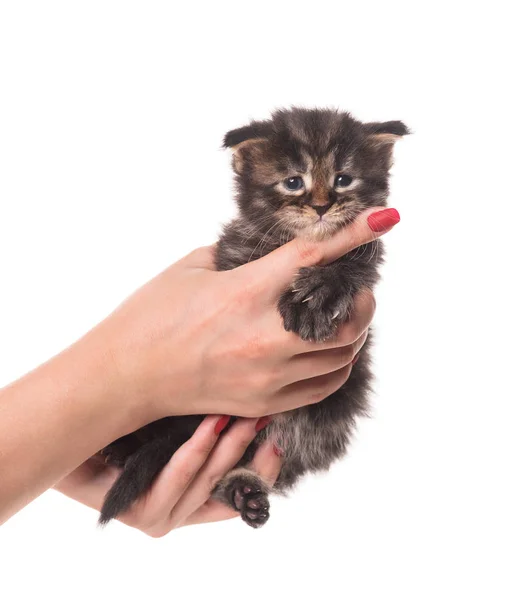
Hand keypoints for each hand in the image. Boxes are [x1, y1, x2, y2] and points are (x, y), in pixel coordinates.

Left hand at [54, 416, 281, 536]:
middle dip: (252, 447)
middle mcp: (181, 512)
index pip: (242, 492)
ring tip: (243, 412)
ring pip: (208, 480)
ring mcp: (162, 517)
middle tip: (268, 414)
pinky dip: (197, 449)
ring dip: (229, 445)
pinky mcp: (143, 514)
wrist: (74, 435)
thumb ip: (210, 424)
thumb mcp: (177, 426)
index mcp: (193, 496)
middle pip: (231, 483)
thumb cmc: (127, 428)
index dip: (265, 467)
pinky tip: (210, 423)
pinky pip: (180, 477)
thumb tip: (250, 397)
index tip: (279, 434)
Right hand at [91, 207, 393, 424]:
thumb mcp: (192, 267)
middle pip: (348, 320)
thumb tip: (271, 251)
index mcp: (245, 291)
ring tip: (340, 319)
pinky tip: (326, 352)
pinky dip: (336, 366)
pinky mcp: (264, 402)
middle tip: (357, 290)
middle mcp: (264, 336)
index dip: (354, 234)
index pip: (314, 256)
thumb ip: (239, 255)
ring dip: (352, 333)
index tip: (385, 218)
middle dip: (364, 300)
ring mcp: (268, 375)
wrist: (126, 375)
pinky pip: (322, 386)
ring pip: (342, 356)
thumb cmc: (151, 314)